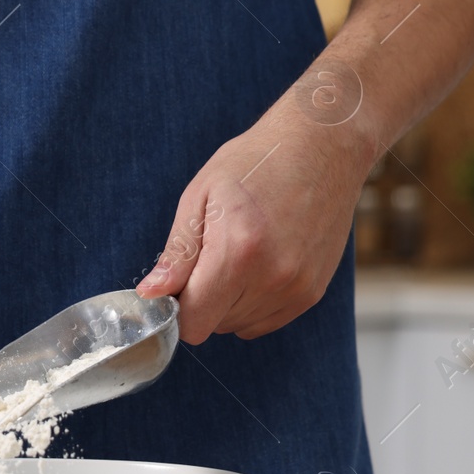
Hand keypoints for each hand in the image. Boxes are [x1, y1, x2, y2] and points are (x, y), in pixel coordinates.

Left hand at [136, 91, 374, 342]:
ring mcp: (297, 288)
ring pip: (238, 325)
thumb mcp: (200, 197)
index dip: (175, 309)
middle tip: (209, 255)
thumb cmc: (255, 164)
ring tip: (237, 254)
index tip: (175, 284)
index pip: (193, 323)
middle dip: (201, 300)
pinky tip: (256, 265)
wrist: (322, 147)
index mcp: (239, 252)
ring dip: (227, 302)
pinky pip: (265, 321)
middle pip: (214, 325)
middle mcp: (273, 278)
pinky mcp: (312, 292)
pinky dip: (252, 303)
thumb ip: (177, 253)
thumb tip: (151, 294)